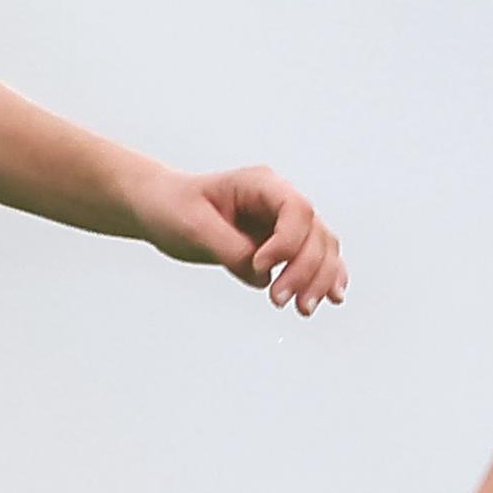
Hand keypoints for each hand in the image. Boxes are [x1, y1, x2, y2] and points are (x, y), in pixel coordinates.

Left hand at [136, 162, 347, 314]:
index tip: (261, 265)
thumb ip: (230, 249)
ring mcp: (283, 223)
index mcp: (260, 184)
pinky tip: (331, 296)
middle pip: (315, 233)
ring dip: (319, 279)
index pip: (296, 210)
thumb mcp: (194, 227)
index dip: (287, 242)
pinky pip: (315, 259)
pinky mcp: (281, 245)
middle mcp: (278, 201)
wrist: (161, 208)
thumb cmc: (173, 206)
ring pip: (322, 248)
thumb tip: (261, 276)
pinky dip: (325, 277)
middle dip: (305, 270)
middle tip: (279, 299)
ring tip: (303, 308)